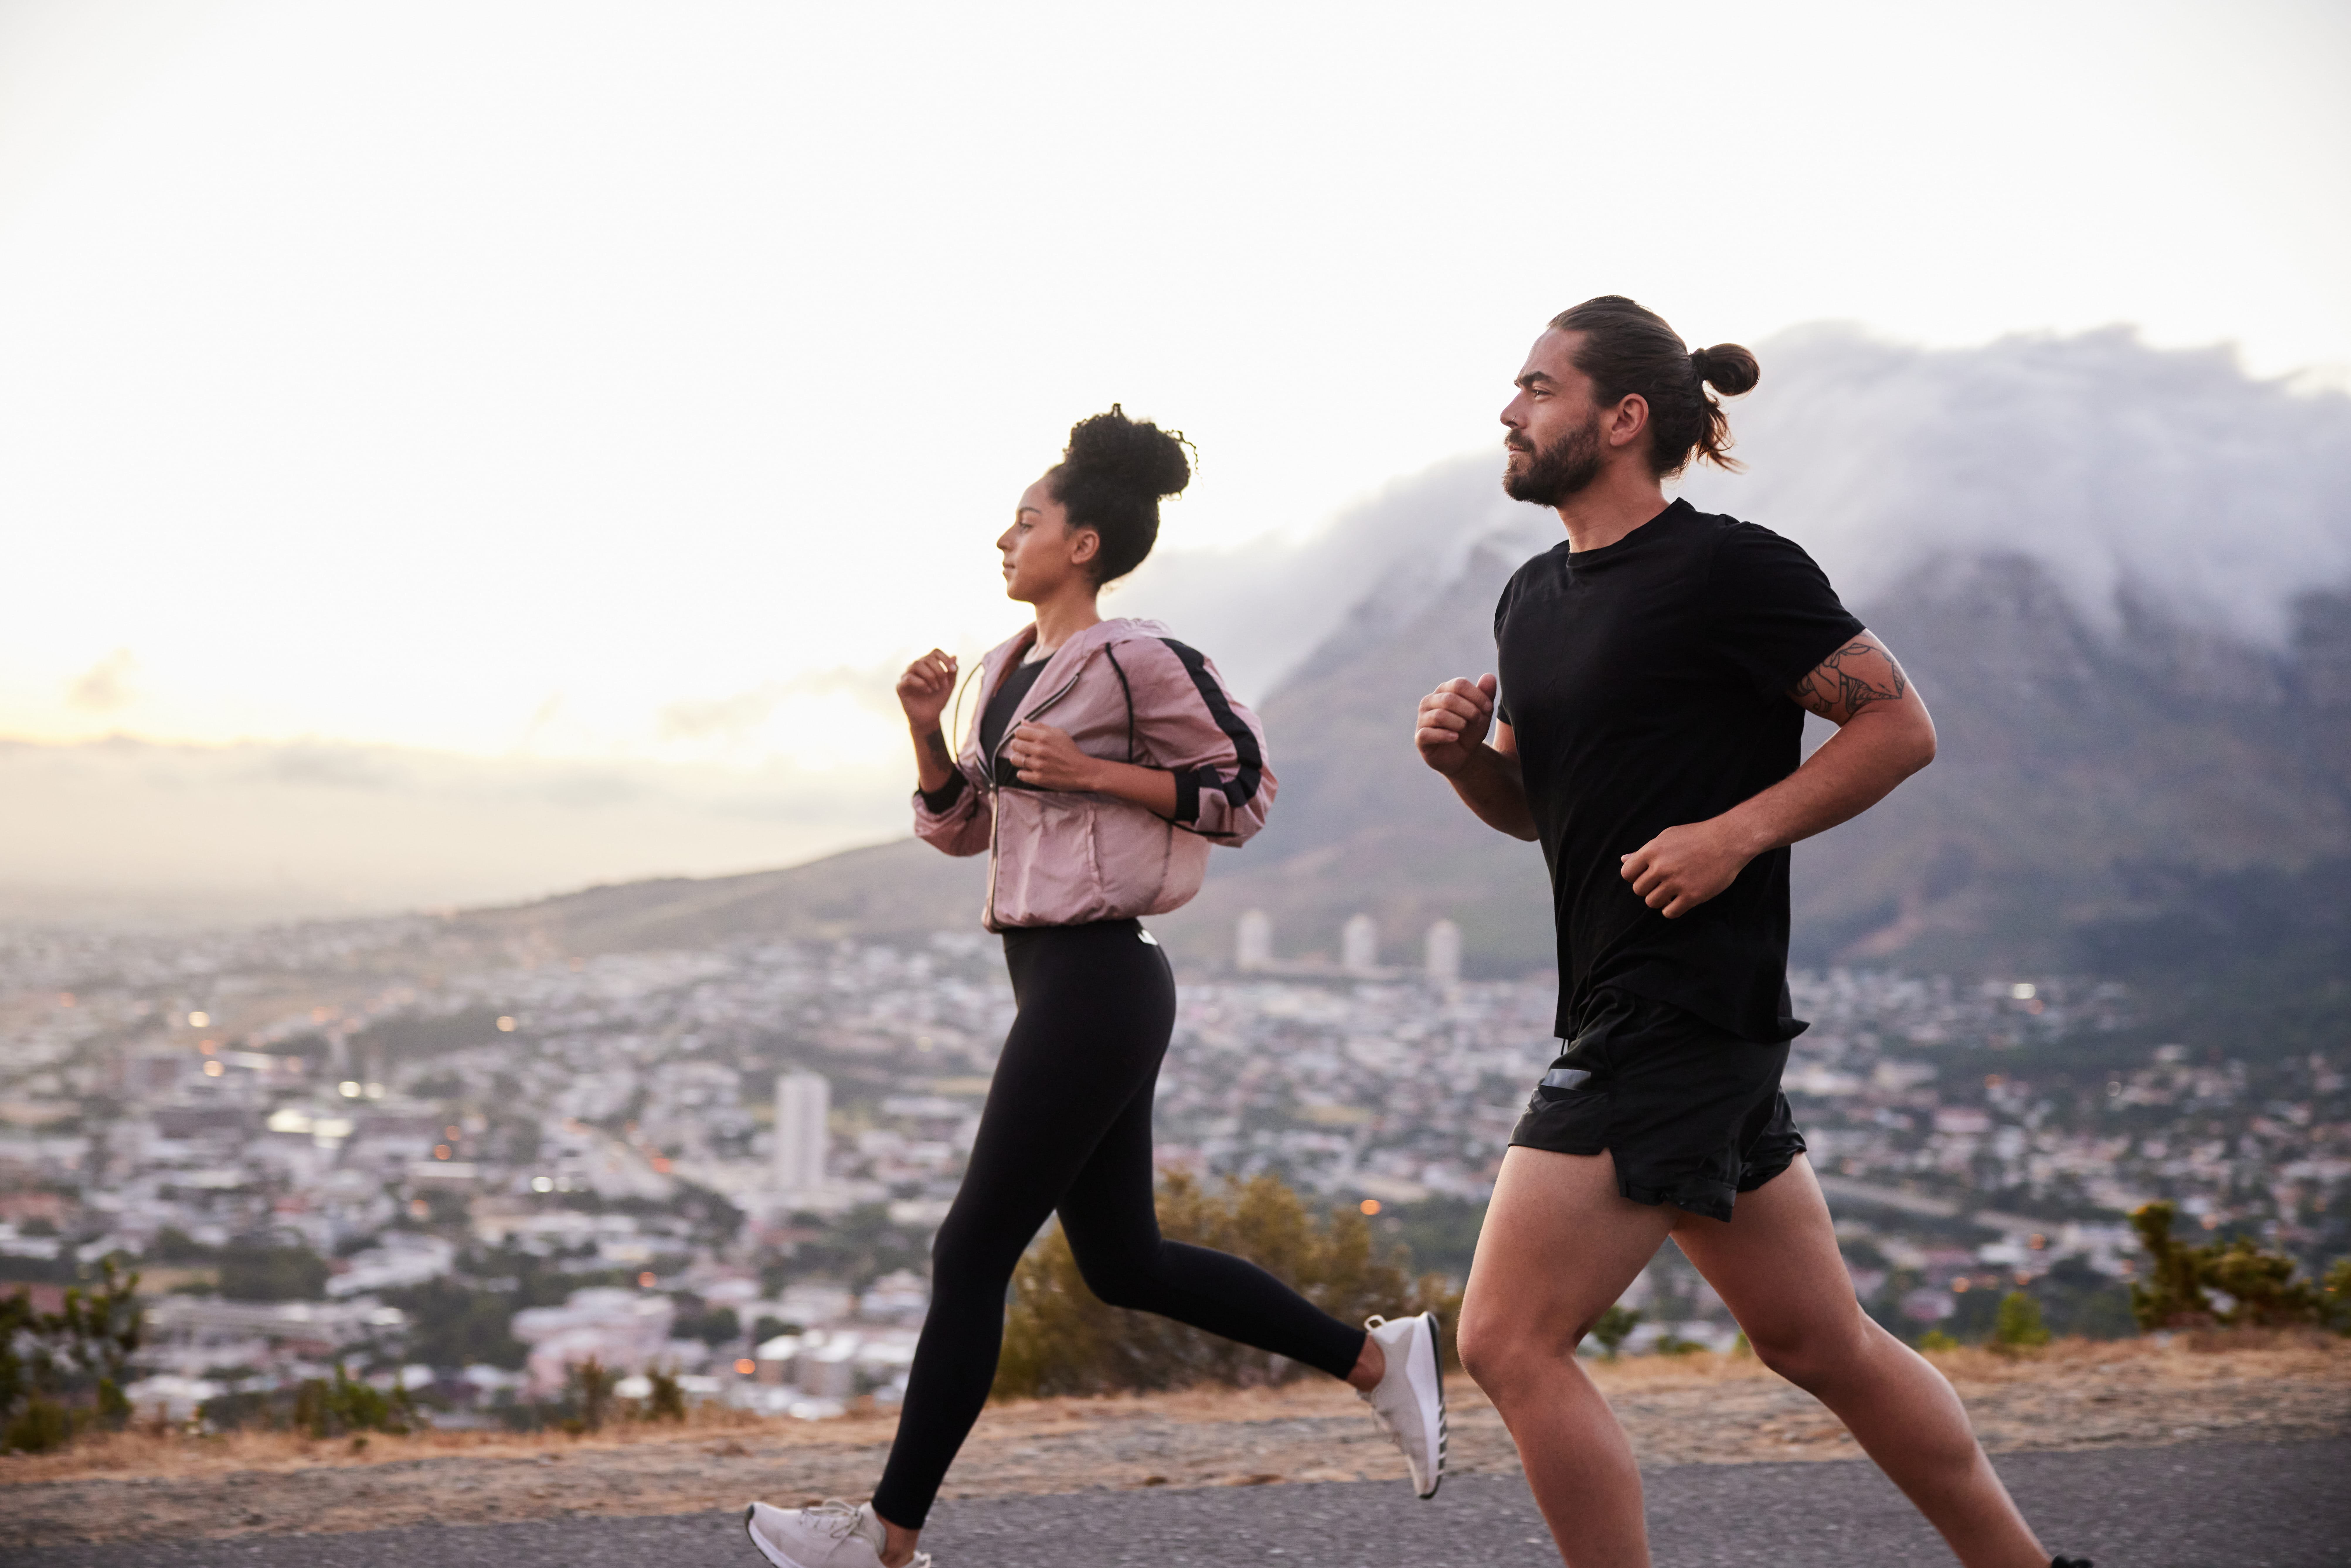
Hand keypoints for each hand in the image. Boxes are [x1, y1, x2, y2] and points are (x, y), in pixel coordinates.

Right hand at [897, 649, 957, 730]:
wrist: (929, 717)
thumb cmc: (938, 699)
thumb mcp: (949, 685)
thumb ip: (952, 671)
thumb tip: (955, 656)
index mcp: (927, 664)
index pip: (935, 652)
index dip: (945, 658)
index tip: (953, 671)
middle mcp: (916, 667)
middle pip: (927, 658)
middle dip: (939, 671)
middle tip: (944, 685)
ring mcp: (907, 675)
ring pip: (917, 665)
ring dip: (930, 676)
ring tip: (936, 688)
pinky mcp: (900, 686)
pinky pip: (909, 678)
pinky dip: (921, 684)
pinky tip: (928, 691)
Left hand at [1003, 722, 1100, 790]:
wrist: (1082, 771)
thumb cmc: (1070, 751)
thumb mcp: (1059, 734)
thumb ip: (1040, 726)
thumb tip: (1022, 721)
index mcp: (1044, 736)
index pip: (1018, 732)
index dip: (1020, 735)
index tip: (1024, 739)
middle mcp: (1039, 749)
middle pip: (1014, 744)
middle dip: (1018, 746)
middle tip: (1024, 750)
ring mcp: (1038, 764)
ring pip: (1014, 759)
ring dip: (1019, 759)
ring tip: (1026, 760)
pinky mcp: (1038, 778)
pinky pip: (1020, 774)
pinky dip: (1024, 773)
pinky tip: (1031, 771)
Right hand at [1415, 674, 1496, 775]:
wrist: (1463, 755)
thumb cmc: (1471, 730)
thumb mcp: (1482, 712)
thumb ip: (1486, 694)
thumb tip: (1489, 676)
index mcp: (1444, 690)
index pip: (1459, 684)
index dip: (1477, 696)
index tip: (1488, 708)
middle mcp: (1429, 701)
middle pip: (1449, 699)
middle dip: (1469, 711)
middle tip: (1477, 720)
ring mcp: (1422, 719)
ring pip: (1439, 715)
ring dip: (1459, 723)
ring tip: (1465, 729)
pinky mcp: (1420, 737)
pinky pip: (1428, 733)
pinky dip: (1444, 735)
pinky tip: (1455, 737)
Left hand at [1620, 819, 1759, 917]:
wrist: (1728, 841)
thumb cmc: (1697, 836)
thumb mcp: (1667, 837)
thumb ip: (1645, 851)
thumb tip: (1624, 860)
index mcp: (1652, 851)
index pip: (1627, 873)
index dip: (1635, 877)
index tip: (1646, 876)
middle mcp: (1661, 867)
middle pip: (1638, 890)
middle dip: (1648, 888)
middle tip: (1662, 884)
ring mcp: (1676, 883)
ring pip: (1652, 903)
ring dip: (1660, 900)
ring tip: (1671, 892)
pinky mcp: (1691, 896)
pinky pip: (1669, 913)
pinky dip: (1672, 909)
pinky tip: (1680, 901)